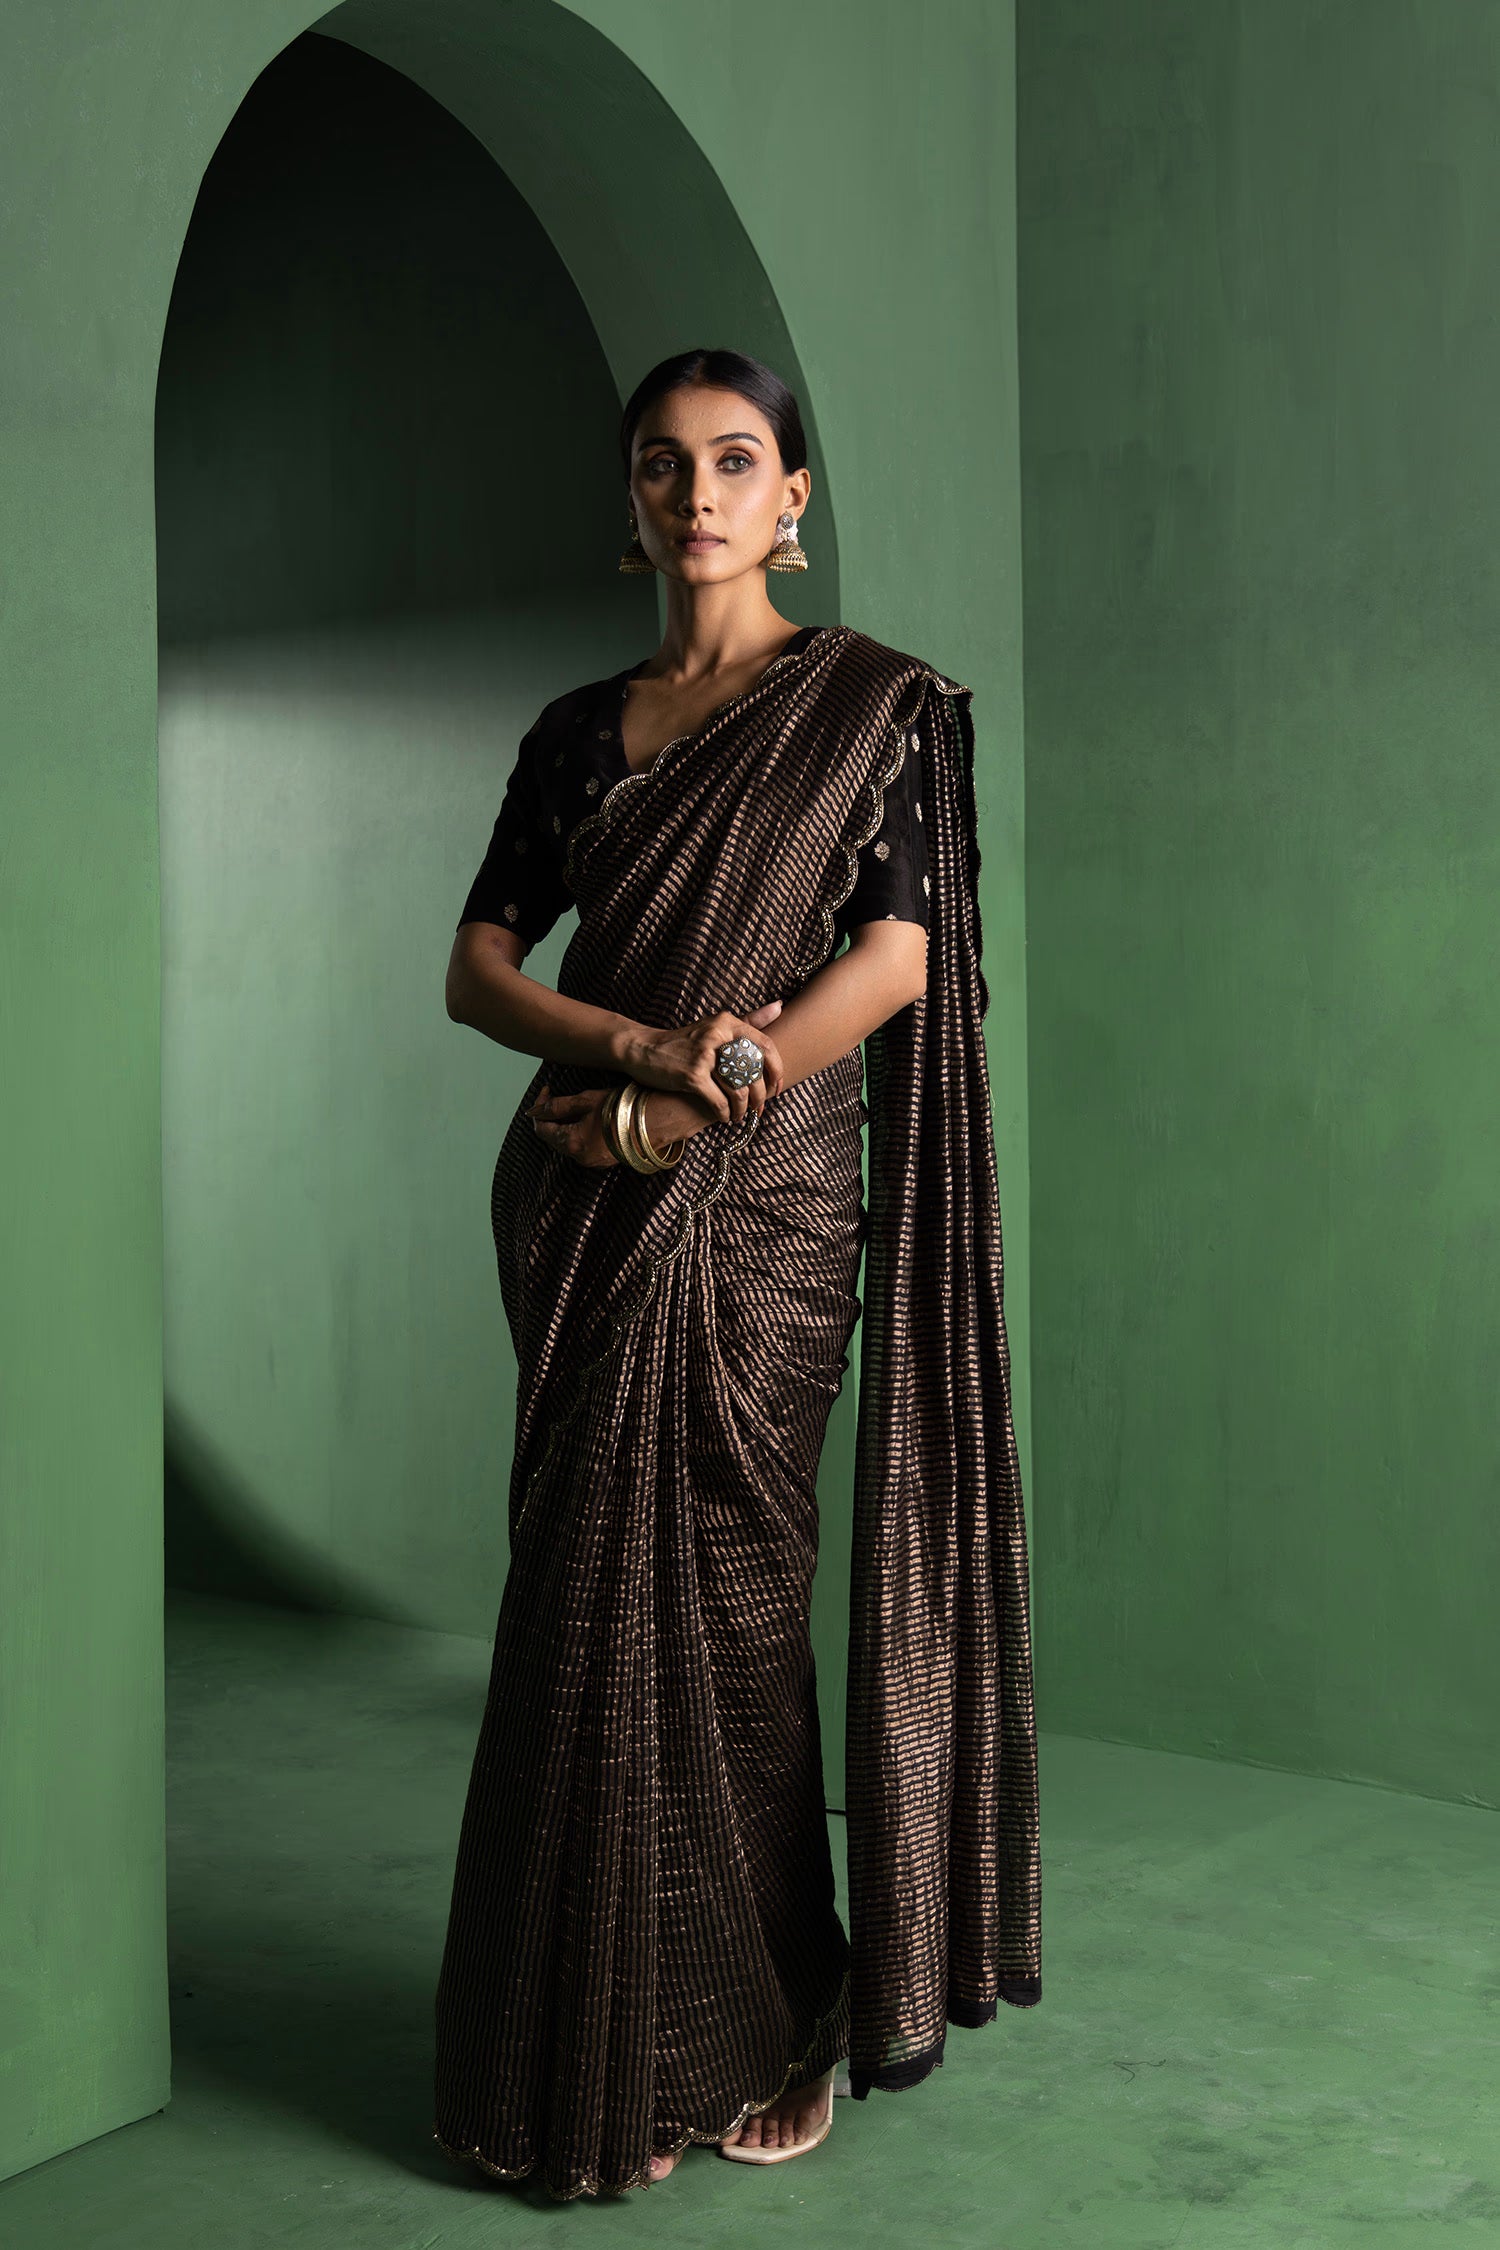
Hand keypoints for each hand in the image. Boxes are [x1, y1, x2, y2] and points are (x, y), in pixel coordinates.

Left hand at [526, 1083, 619, 1168]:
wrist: (658, 1122)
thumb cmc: (623, 1108)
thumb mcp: (586, 1100)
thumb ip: (558, 1106)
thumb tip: (535, 1110)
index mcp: (572, 1143)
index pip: (542, 1129)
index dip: (539, 1108)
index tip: (547, 1091)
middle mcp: (580, 1158)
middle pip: (554, 1138)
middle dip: (552, 1117)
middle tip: (557, 1096)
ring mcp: (594, 1162)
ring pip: (568, 1143)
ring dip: (566, 1125)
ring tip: (575, 1105)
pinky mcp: (605, 1161)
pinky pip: (583, 1148)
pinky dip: (579, 1133)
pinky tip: (589, 1118)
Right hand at [627, 1000, 785, 1127]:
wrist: (643, 1049)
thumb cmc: (684, 1042)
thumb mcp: (716, 1026)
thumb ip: (749, 1019)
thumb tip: (780, 1007)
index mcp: (727, 1023)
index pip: (765, 1046)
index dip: (777, 1070)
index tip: (777, 1087)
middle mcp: (718, 1035)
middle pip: (754, 1072)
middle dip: (759, 1096)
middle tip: (758, 1108)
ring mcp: (704, 1055)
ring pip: (739, 1090)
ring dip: (742, 1109)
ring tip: (739, 1115)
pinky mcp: (692, 1075)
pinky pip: (719, 1102)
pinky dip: (724, 1114)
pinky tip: (724, 1117)